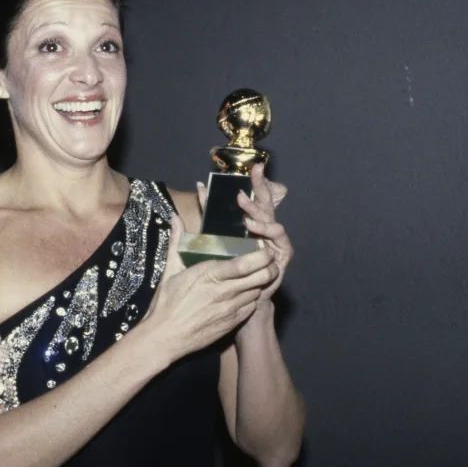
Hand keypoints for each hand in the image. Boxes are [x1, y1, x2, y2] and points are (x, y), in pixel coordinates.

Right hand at [141, 214, 278, 363]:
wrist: (165, 337)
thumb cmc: (166, 303)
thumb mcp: (171, 270)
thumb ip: (177, 241)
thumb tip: (175, 217)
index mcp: (210, 274)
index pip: (245, 263)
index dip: (261, 255)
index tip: (265, 248)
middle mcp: (224, 291)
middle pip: (260, 277)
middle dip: (270, 267)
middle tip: (269, 261)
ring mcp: (230, 309)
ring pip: (258, 291)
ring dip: (261, 283)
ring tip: (257, 275)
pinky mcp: (232, 323)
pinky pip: (251, 307)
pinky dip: (252, 298)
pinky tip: (245, 293)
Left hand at [197, 164, 291, 302]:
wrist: (243, 301)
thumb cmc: (227, 274)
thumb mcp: (209, 245)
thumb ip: (201, 220)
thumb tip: (185, 203)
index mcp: (248, 224)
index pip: (250, 198)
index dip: (252, 182)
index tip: (251, 165)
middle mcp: (264, 228)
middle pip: (264, 202)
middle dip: (260, 186)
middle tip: (253, 173)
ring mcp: (274, 239)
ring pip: (269, 216)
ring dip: (257, 209)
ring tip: (242, 203)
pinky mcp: (282, 252)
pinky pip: (277, 235)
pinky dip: (266, 228)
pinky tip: (254, 226)